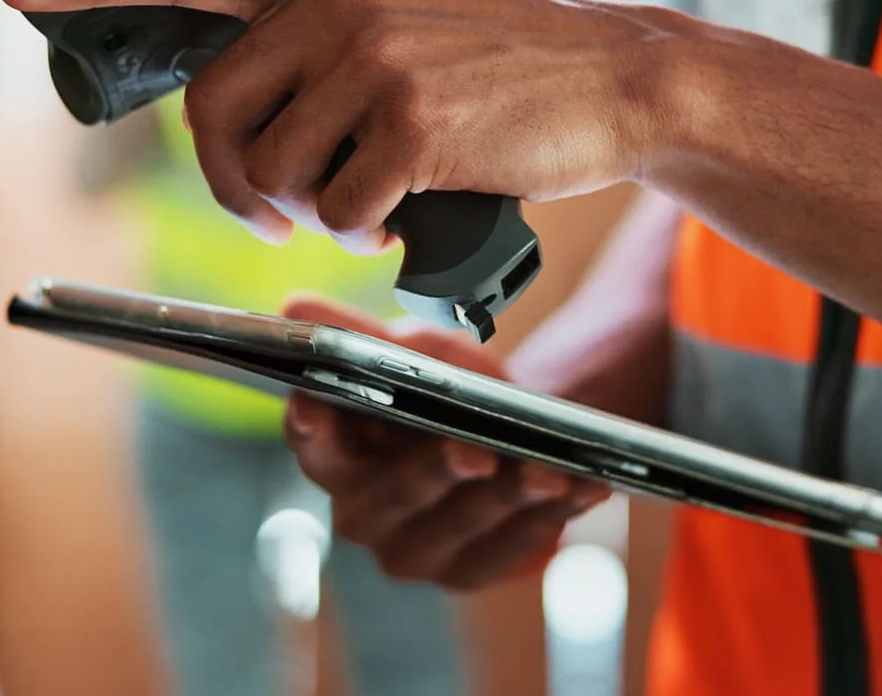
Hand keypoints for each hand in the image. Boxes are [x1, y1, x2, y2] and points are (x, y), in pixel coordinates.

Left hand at [0, 0, 693, 249]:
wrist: (608, 76)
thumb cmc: (496, 58)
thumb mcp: (401, 5)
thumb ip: (315, 27)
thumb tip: (223, 105)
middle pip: (212, 109)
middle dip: (233, 181)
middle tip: (275, 208)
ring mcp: (373, 56)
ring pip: (272, 170)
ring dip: (307, 210)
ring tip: (365, 200)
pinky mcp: (413, 121)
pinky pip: (335, 208)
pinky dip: (359, 232)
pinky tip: (397, 215)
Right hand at [279, 296, 611, 589]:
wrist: (507, 431)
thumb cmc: (445, 389)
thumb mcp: (412, 351)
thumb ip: (361, 335)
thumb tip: (297, 308)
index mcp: (335, 458)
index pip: (312, 445)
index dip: (311, 427)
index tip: (319, 404)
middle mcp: (363, 515)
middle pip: (393, 495)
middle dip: (436, 472)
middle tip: (474, 452)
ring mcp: (414, 553)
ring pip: (459, 527)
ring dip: (508, 498)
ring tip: (548, 471)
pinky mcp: (469, 573)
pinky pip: (512, 548)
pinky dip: (552, 517)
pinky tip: (584, 488)